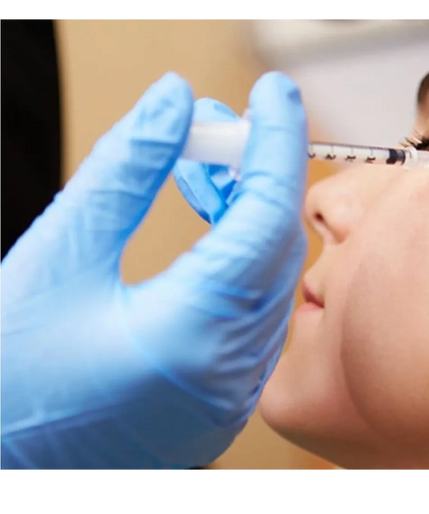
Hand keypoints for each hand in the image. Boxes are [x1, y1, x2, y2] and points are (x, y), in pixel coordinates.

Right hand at [1, 71, 307, 471]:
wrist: (4, 458)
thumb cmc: (12, 377)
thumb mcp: (61, 254)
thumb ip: (126, 169)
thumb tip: (172, 104)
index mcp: (192, 336)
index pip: (267, 216)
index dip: (276, 143)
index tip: (276, 94)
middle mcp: (229, 371)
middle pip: (274, 243)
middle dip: (255, 172)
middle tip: (222, 124)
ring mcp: (232, 390)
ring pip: (269, 275)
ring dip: (246, 211)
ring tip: (207, 163)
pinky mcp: (223, 393)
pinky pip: (255, 308)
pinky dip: (240, 255)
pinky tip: (212, 220)